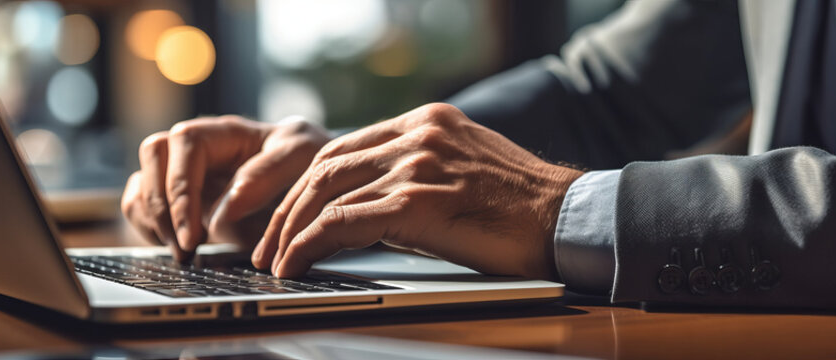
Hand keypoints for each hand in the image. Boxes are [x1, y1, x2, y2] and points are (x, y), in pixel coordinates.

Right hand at [121, 115, 328, 259]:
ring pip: (142, 184)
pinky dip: (148, 228)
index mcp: (223, 132)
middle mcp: (197, 150)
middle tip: (184, 246)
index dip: (181, 187)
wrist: (316, 180)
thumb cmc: (308, 158)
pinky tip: (178, 248)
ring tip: (183, 253)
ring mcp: (185, 175)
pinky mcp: (180, 202)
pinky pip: (142, 208)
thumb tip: (221, 211)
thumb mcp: (301, 155)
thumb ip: (265, 177)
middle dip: (161, 206)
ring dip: (151, 220)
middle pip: (152, 156)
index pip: (183, 144)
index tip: (196, 231)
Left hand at [253, 103, 583, 279]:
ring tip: (275, 261)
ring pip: (327, 192)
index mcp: (427, 121)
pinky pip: (344, 221)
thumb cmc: (522, 208)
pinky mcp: (420, 201)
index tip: (285, 214)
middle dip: (286, 208)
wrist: (570, 219)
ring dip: (290, 230)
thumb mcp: (463, 170)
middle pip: (326, 165)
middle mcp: (418, 133)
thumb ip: (418, 174)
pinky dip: (310, 243)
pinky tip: (297, 263)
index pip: (344, 147)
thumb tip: (367, 208)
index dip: (304, 184)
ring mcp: (418, 164)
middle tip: (265, 243)